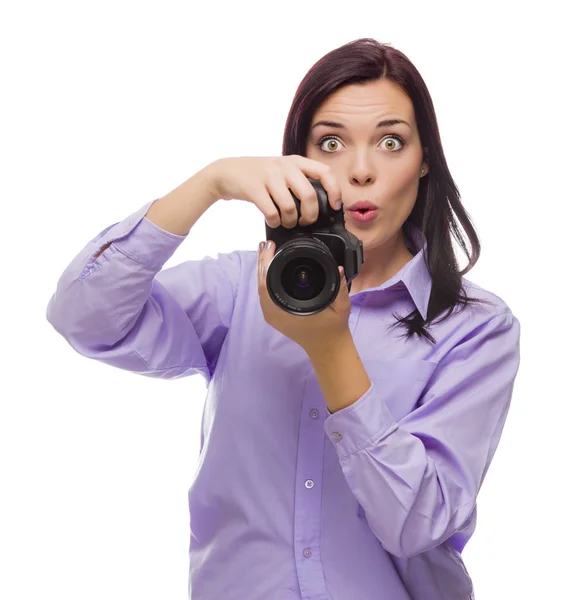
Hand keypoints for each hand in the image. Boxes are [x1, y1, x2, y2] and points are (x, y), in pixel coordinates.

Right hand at [208, 155, 341, 227]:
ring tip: (287, 223)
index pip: (325, 172)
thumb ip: (299, 181)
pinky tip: (273, 221)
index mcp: (296, 162)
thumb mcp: (282, 170)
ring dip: (290, 222)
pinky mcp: (254, 188)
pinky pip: (272, 213)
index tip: (334, 206)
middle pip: (309, 196)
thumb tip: (321, 205)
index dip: (334, 191)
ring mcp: (269, 177)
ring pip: (290, 207)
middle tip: (305, 222)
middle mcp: (284, 166)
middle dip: (310, 216)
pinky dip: (275, 222)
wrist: (226, 172)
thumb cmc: (259, 176)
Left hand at [257, 240, 351, 352]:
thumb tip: (338, 269)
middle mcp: (273, 312)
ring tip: (267, 249)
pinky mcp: (275, 312)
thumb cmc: (332, 329)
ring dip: (264, 268)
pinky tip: (272, 265)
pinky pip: (267, 291)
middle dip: (262, 260)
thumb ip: (339, 288)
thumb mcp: (340, 306)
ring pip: (262, 286)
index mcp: (283, 311)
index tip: (270, 245)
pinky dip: (268, 277)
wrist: (328, 347)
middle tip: (266, 242)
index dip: (266, 262)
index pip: (266, 283)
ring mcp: (272, 313)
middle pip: (260, 282)